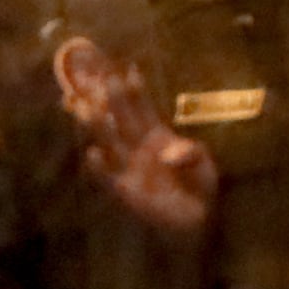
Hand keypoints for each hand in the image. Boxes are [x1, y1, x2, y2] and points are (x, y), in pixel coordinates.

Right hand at [56, 36, 215, 236]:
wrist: (195, 217)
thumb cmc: (198, 186)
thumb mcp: (202, 165)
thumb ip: (190, 155)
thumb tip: (169, 153)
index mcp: (157, 135)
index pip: (143, 108)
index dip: (136, 91)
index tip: (129, 70)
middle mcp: (138, 147)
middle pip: (122, 119)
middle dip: (113, 100)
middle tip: (103, 78)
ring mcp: (129, 167)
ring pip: (109, 142)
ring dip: (99, 126)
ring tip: (87, 108)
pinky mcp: (125, 190)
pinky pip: (108, 176)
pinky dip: (100, 166)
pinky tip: (94, 154)